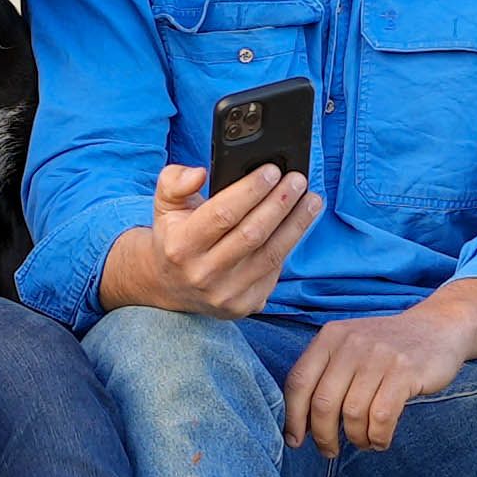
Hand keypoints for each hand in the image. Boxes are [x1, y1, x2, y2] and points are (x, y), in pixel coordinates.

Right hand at [103, 163, 322, 322]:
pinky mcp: (244, 306)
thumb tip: (199, 173)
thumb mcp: (164, 205)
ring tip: (311, 200)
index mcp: (180, 246)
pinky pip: (274, 272)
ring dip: (296, 224)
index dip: (251, 191)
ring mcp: (225, 294)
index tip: (272, 170)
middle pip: (252, 234)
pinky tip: (299, 224)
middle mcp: (202, 274)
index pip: (222, 214)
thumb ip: (174, 182)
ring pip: (271, 254)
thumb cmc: (174, 236)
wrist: (170, 287)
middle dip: (280, 204)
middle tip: (298, 180)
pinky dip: (290, 245)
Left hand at [281, 306, 472, 455]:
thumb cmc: (387, 347)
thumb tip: (301, 424)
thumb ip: (326, 375)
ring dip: (356, 438)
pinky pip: (382, 416)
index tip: (295, 440)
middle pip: (323, 402)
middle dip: (323, 435)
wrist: (438, 327)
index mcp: (330, 336)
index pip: (298, 381)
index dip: (293, 417)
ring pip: (353, 413)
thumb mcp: (351, 347)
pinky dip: (378, 437)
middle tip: (330, 450)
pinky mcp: (406, 371)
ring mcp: (379, 356)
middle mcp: (351, 343)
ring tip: (364, 442)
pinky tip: (381, 440)